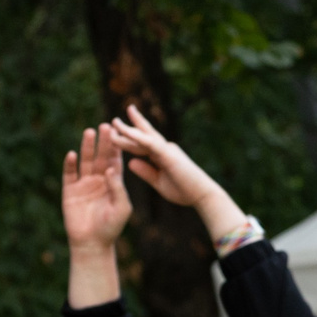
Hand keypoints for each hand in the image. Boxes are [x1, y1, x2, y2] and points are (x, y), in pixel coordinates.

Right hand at [60, 126, 131, 252]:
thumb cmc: (111, 227)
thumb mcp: (121, 207)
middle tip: (105, 126)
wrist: (92, 243)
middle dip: (103, 142)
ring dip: (87, 147)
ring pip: (86, 161)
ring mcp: (84, 184)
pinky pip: (69, 174)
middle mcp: (99, 180)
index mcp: (114, 182)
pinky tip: (72, 154)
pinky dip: (70, 164)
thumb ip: (118, 188)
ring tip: (89, 132)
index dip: (117, 147)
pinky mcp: (70, 191)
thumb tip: (112, 169)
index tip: (119, 132)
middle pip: (101, 157)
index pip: (115, 160)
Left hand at [107, 105, 223, 213]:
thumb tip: (130, 163)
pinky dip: (137, 136)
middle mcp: (164, 149)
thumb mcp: (158, 182)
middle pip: (142, 136)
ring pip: (143, 137)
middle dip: (127, 128)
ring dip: (127, 130)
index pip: (142, 144)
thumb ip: (145, 172)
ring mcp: (166, 149)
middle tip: (114, 120)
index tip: (117, 132)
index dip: (130, 137)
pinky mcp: (168, 154)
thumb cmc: (184, 190)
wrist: (202, 195)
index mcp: (161, 155)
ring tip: (114, 122)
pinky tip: (125, 131)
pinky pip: (149, 143)